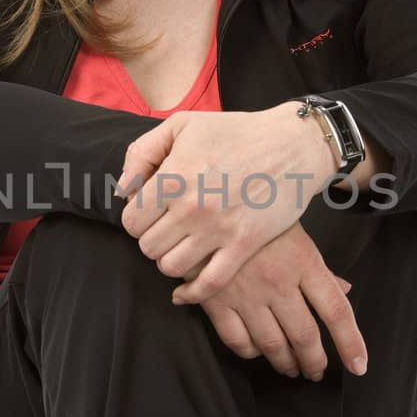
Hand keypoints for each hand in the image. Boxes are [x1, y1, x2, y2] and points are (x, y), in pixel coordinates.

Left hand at [115, 107, 328, 302]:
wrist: (292, 145)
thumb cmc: (236, 131)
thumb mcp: (183, 124)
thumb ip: (143, 152)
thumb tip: (123, 190)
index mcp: (173, 177)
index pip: (131, 220)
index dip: (137, 218)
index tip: (152, 212)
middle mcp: (192, 207)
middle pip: (148, 247)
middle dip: (153, 239)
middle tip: (169, 228)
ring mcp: (218, 230)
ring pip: (170, 268)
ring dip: (171, 260)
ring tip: (182, 245)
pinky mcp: (243, 245)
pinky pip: (208, 284)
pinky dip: (192, 292)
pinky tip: (186, 288)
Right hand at [170, 221, 368, 378]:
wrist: (205, 200)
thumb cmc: (255, 213)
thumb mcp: (295, 232)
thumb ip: (319, 267)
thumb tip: (345, 290)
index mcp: (304, 262)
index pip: (337, 311)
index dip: (351, 343)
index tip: (358, 365)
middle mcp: (278, 282)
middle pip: (305, 336)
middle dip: (314, 362)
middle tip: (316, 371)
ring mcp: (246, 293)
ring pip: (272, 344)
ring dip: (284, 362)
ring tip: (289, 368)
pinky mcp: (216, 300)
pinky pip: (237, 340)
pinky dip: (249, 352)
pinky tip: (256, 352)